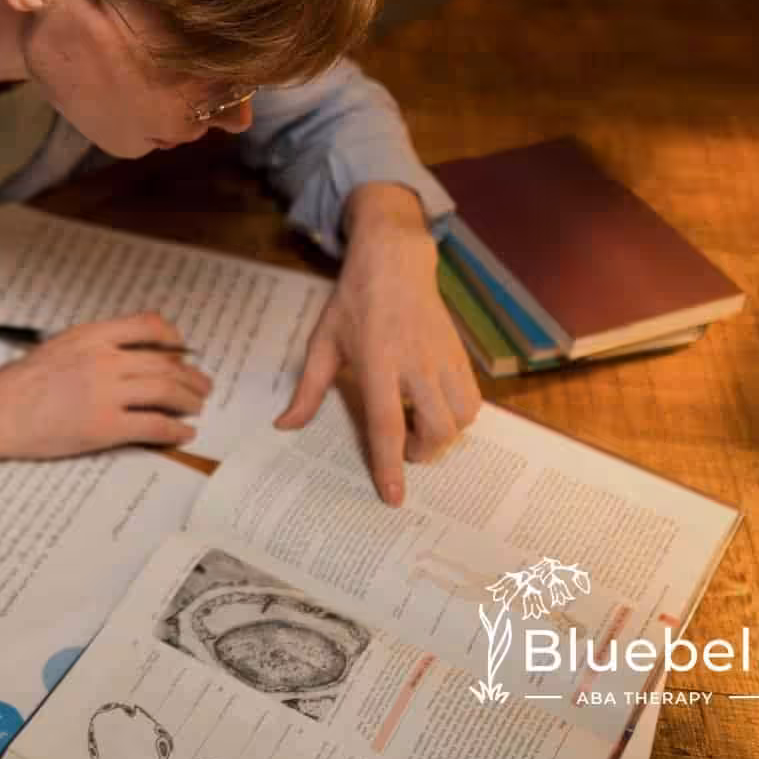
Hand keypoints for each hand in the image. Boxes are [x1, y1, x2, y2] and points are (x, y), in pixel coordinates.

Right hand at [0, 312, 213, 462]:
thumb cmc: (19, 384)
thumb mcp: (58, 346)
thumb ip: (93, 346)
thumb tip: (128, 354)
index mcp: (92, 335)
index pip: (148, 325)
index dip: (174, 339)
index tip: (183, 350)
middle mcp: (103, 359)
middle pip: (165, 363)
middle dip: (191, 377)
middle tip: (203, 386)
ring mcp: (106, 393)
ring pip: (166, 392)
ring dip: (190, 401)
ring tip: (197, 408)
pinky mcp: (105, 427)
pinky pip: (154, 425)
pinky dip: (176, 430)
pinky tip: (184, 433)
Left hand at [276, 185, 480, 505]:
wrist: (395, 262)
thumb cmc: (353, 303)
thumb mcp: (321, 343)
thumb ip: (307, 390)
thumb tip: (285, 426)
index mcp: (377, 362)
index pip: (386, 424)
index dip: (390, 464)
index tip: (393, 496)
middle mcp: (416, 364)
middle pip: (435, 429)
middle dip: (422, 452)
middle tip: (403, 448)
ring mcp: (444, 359)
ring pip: (461, 419)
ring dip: (442, 437)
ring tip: (418, 428)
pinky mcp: (461, 356)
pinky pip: (473, 402)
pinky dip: (458, 418)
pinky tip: (434, 409)